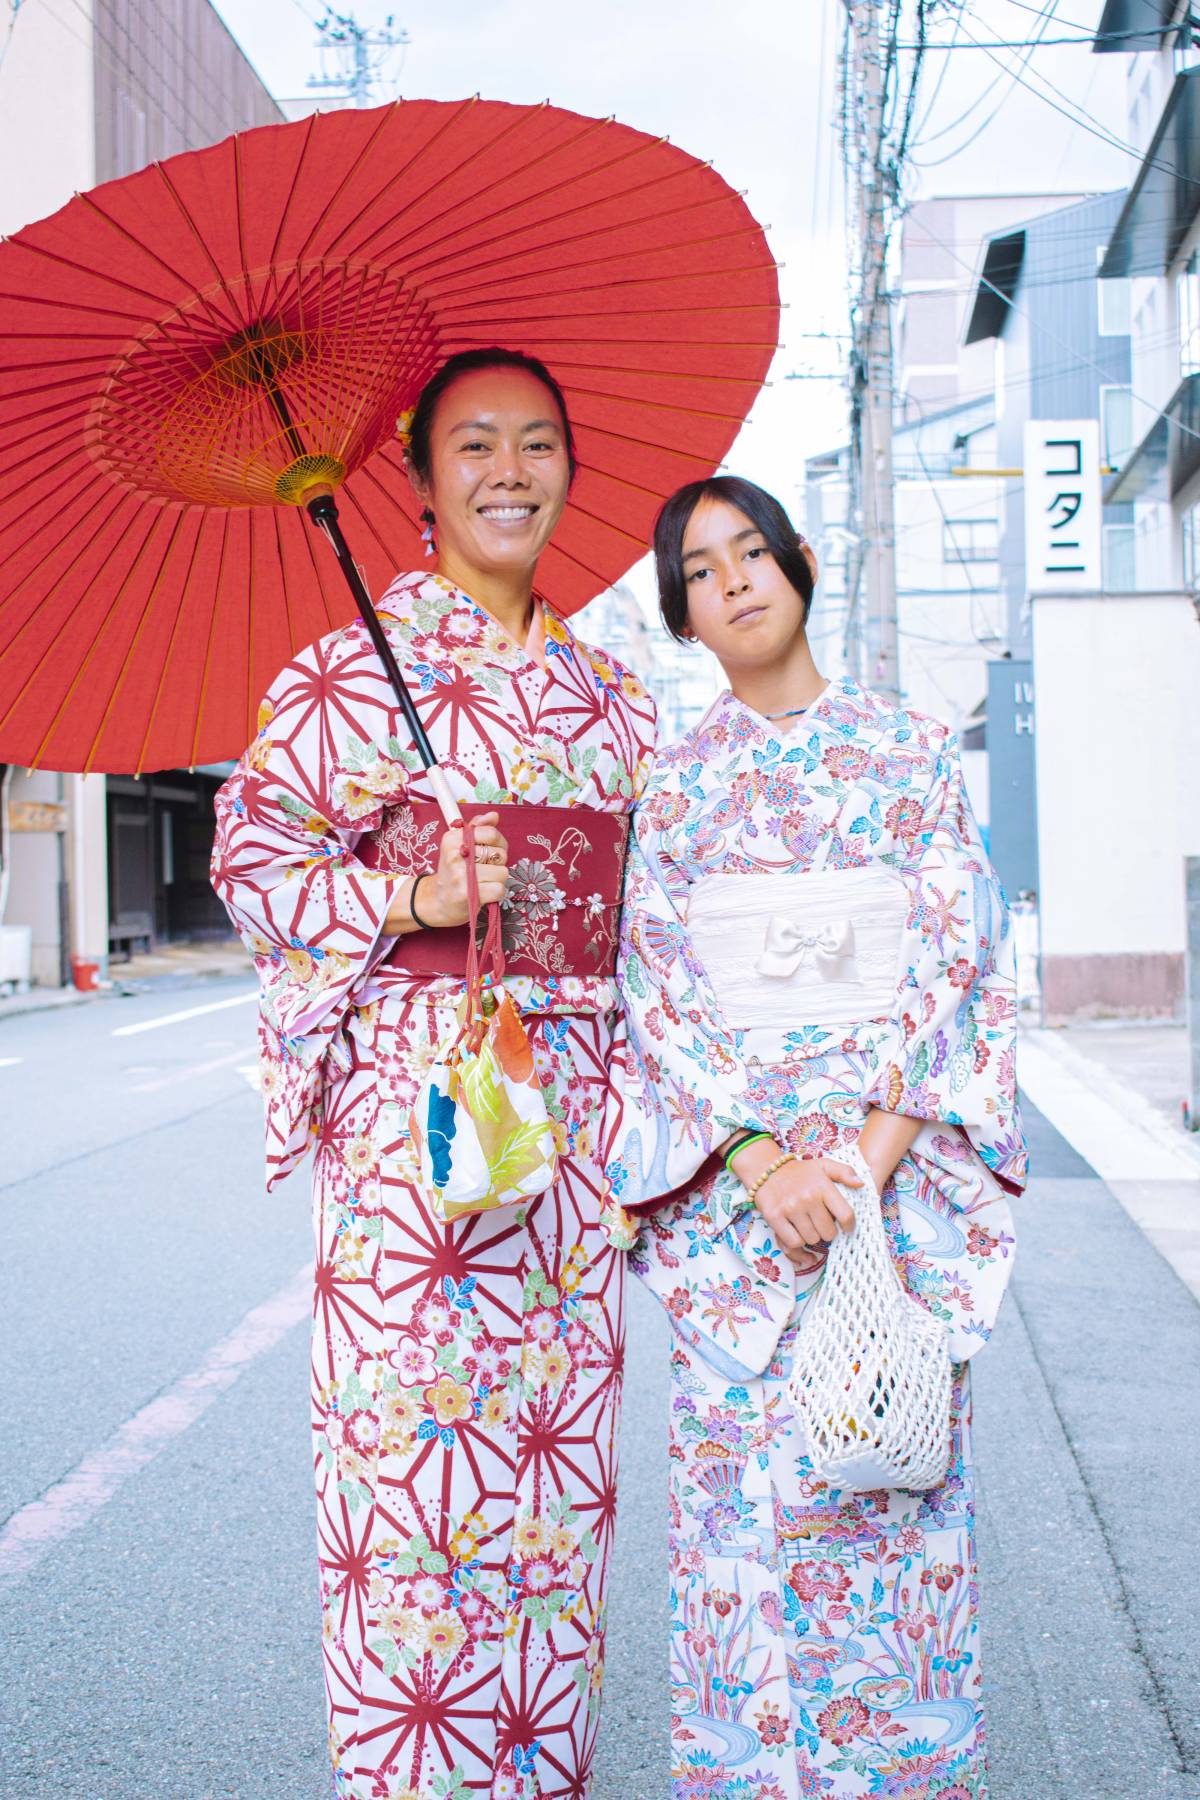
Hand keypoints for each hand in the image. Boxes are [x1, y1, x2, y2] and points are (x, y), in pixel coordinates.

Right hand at [382, 812, 508, 933]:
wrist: (438, 900)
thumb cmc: (453, 871)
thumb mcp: (459, 844)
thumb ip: (478, 828)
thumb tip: (494, 816)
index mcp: (452, 838)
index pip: (491, 833)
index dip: (498, 843)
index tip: (491, 850)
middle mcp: (455, 854)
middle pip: (499, 854)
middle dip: (498, 863)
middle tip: (485, 869)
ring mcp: (461, 875)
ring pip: (502, 872)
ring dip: (497, 879)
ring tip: (483, 881)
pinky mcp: (467, 894)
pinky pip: (499, 889)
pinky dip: (496, 893)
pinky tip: (484, 892)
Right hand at [730, 1137, 859, 1268]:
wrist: (766, 1169)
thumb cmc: (800, 1172)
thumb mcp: (824, 1165)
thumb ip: (844, 1172)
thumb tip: (861, 1184)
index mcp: (822, 1186)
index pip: (845, 1215)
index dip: (849, 1226)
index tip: (847, 1227)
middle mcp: (807, 1198)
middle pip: (828, 1232)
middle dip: (828, 1232)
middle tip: (822, 1225)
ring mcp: (790, 1208)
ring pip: (812, 1239)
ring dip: (812, 1237)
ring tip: (809, 1227)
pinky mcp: (775, 1217)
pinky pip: (793, 1242)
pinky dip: (797, 1242)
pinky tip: (798, 1234)